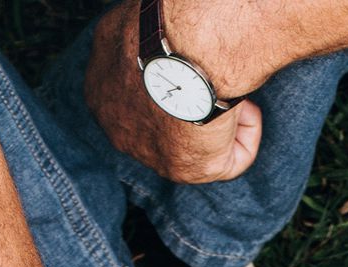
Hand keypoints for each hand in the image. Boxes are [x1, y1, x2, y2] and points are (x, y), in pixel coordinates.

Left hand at [84, 0, 262, 184]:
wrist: (184, 45)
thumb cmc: (161, 21)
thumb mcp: (131, 15)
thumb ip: (136, 34)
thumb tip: (159, 32)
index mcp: (100, 93)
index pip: (138, 92)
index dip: (172, 75)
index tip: (193, 56)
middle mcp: (118, 132)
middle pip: (166, 123)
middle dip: (194, 103)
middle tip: (216, 77)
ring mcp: (151, 157)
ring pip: (198, 143)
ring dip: (221, 118)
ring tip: (234, 90)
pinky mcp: (187, 171)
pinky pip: (230, 160)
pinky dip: (245, 135)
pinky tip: (248, 110)